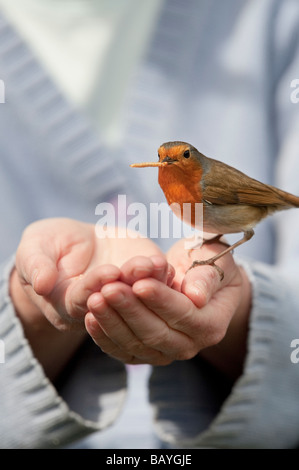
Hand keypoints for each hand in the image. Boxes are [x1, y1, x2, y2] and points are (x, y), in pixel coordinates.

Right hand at [10, 217, 163, 378]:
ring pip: (137, 297)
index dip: (94, 286)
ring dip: (147, 281)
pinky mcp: (140, 283)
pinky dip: (160, 275)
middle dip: (126, 287)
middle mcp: (98, 309)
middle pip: (113, 304)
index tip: (108, 271)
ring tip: (152, 264)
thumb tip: (41, 284)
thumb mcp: (33, 251)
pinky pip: (153, 285)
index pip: (80, 301)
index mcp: (66, 305)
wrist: (71, 243)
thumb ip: (35, 266)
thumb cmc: (46, 247)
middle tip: (136, 269)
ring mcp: (122, 297)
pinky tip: (164, 263)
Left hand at [85, 237, 250, 378]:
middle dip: (130, 310)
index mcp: (210, 325)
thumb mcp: (215, 262)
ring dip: (112, 322)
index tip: (139, 283)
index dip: (160, 300)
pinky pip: (122, 350)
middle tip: (109, 288)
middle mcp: (190, 346)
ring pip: (136, 344)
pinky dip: (104, 336)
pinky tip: (90, 317)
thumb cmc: (208, 264)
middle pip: (156, 332)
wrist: (196, 279)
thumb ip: (206, 277)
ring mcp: (165, 353)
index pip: (183, 314)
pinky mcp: (144, 354)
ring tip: (95, 299)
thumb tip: (196, 297)